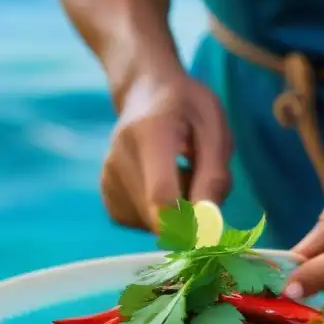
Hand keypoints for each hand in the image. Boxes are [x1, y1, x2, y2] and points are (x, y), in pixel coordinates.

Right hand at [102, 72, 232, 231]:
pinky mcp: (108, 198)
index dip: (188, 223)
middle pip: (159, 216)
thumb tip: (208, 227)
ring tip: (179, 175)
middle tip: (198, 182)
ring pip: (154, 224)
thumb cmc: (188, 108)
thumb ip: (214, 177)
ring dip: (176, 214)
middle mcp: (119, 158)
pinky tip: (163, 183)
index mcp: (150, 134)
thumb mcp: (215, 130)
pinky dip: (161, 214)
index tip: (209, 230)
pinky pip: (144, 224)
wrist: (145, 92)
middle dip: (188, 216)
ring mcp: (108, 180)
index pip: (162, 195)